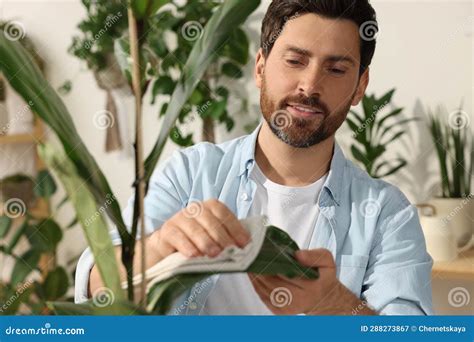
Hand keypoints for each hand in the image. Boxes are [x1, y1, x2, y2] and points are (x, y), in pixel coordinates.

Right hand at [151, 199, 250, 259]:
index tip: (244, 243)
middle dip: (222, 237)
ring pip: (195, 229)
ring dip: (206, 242)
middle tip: (229, 251)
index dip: (234, 227)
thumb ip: (228, 238)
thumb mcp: (214, 238)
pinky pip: (178, 237)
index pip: (223, 212)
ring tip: (214, 255)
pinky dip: (187, 246)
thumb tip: (246, 247)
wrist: (169, 248)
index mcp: (209, 207)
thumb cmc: (197, 242)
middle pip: (210, 221)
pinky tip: (194, 255)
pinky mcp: (167, 231)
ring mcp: (179, 218)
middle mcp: (194, 209)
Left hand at [249, 248, 374, 314]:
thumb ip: (315, 256)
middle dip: (260, 267)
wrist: (324, 299)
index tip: (264, 249)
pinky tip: (253, 272)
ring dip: (255, 275)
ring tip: (250, 260)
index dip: (273, 261)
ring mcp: (287, 308)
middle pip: (271, 281)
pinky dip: (255, 283)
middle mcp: (298, 301)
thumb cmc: (323, 277)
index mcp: (311, 288)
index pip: (287, 273)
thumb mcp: (327, 262)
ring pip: (264, 289)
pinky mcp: (279, 310)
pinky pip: (262, 295)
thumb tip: (297, 255)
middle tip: (252, 253)